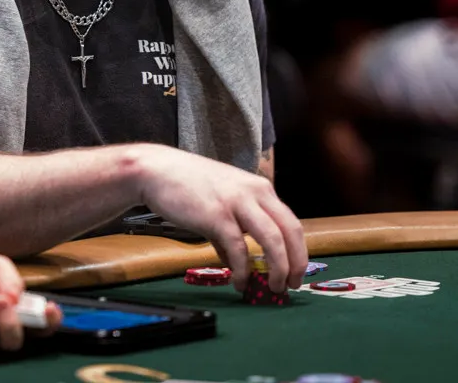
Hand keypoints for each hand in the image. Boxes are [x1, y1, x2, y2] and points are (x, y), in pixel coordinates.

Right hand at [131, 144, 306, 293]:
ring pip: (273, 240)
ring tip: (274, 287)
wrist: (157, 171)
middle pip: (290, 231)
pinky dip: (242, 270)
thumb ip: (233, 229)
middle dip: (296, 262)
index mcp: (260, 189)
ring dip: (278, 269)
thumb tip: (235, 262)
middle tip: (292, 285)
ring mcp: (237, 203)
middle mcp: (255, 193)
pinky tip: (239, 283)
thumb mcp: (222, 202)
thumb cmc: (188, 185)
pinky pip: (238, 249)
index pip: (291, 222)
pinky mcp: (217, 216)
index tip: (297, 272)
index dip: (299, 251)